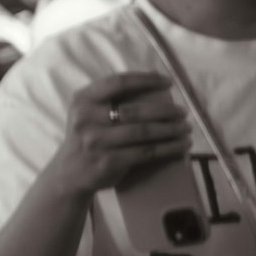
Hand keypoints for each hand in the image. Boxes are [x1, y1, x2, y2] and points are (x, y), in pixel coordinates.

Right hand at [43, 69, 190, 201]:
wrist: (69, 175)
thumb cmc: (87, 138)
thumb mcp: (87, 113)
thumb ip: (109, 100)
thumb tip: (154, 86)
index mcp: (83, 100)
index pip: (118, 83)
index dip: (146, 80)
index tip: (168, 83)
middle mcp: (86, 118)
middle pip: (135, 110)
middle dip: (165, 111)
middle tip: (183, 112)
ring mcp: (97, 141)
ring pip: (143, 132)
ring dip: (171, 130)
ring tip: (186, 128)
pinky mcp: (109, 162)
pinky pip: (146, 152)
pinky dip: (168, 148)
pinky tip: (181, 146)